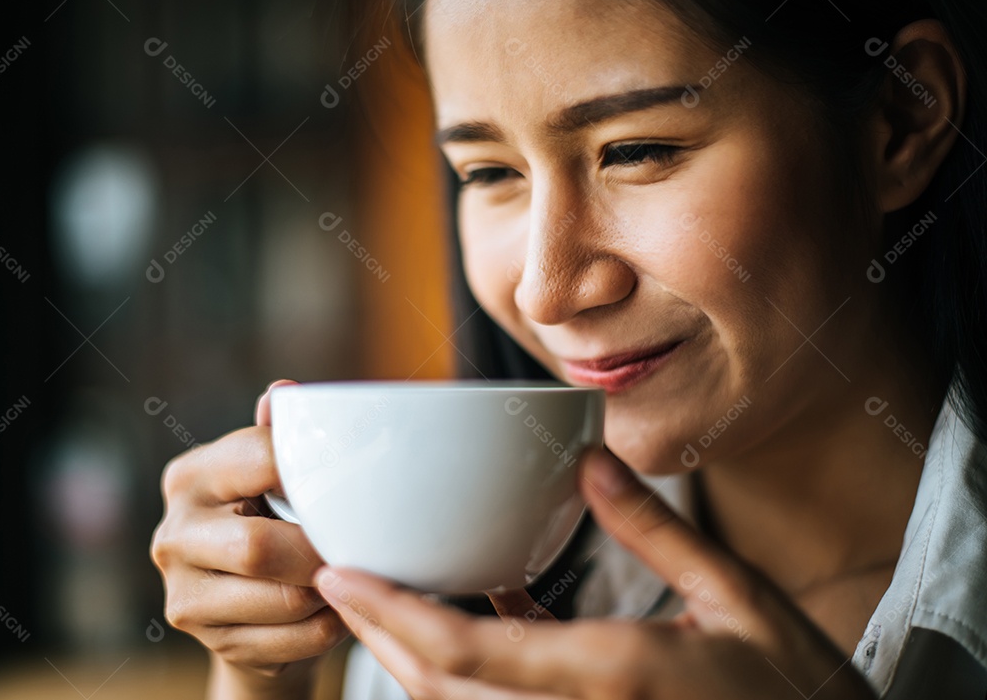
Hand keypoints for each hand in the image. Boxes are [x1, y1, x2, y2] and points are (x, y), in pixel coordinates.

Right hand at [150, 379, 349, 692]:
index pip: (257, 458)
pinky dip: (327, 627)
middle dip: (318, 550)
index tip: (349, 482)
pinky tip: (335, 609)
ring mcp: (183, 593)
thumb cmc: (273, 523)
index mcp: (191, 476)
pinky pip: (292, 639)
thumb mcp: (272, 478)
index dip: (312, 471)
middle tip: (354, 545)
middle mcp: (173, 533)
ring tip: (347, 575)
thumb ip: (279, 438)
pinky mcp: (210, 641)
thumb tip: (284, 393)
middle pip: (258, 546)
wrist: (251, 608)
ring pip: (282, 598)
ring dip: (329, 592)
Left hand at [313, 446, 876, 699]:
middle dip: (380, 635)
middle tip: (340, 576)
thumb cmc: (798, 690)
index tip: (341, 575)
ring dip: (411, 655)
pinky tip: (472, 612)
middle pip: (443, 689)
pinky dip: (466, 667)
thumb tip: (591, 461)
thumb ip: (657, 530)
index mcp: (613, 675)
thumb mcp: (739, 597)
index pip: (470, 653)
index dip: (392, 616)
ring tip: (381, 593)